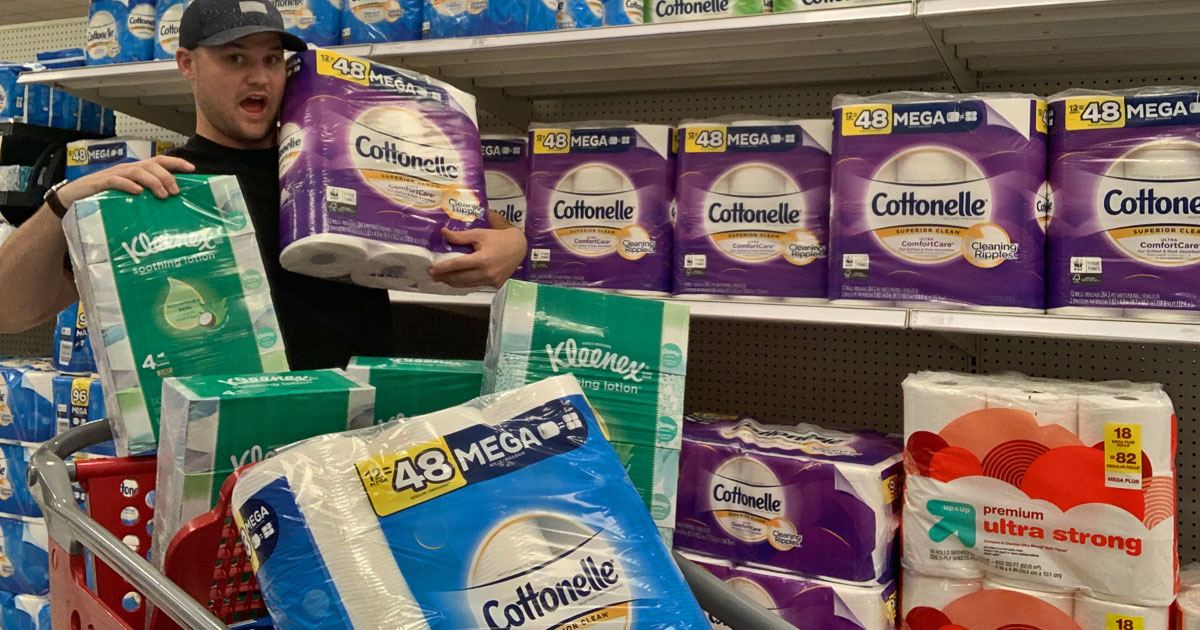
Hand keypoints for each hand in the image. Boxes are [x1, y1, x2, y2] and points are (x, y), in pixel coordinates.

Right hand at [56, 155, 195, 207]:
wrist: (73, 198)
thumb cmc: (106, 198)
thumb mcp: (130, 196)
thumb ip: (147, 196)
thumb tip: (172, 204)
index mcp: (137, 170)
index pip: (160, 160)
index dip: (177, 162)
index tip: (193, 169)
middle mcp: (127, 168)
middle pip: (151, 165)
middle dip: (166, 176)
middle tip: (176, 192)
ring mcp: (114, 174)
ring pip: (137, 171)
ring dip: (153, 181)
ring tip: (163, 195)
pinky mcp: (100, 183)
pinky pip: (116, 181)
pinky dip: (128, 185)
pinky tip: (138, 192)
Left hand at [428, 226, 527, 287]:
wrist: (520, 247)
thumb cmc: (499, 238)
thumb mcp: (480, 234)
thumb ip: (461, 236)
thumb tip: (443, 233)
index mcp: (483, 259)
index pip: (458, 265)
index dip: (443, 268)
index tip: (432, 269)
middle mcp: (487, 272)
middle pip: (460, 278)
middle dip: (445, 277)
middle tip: (433, 275)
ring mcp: (492, 281)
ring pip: (467, 284)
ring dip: (452, 282)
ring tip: (442, 278)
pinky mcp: (495, 285)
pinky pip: (476, 285)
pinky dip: (465, 283)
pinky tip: (457, 280)